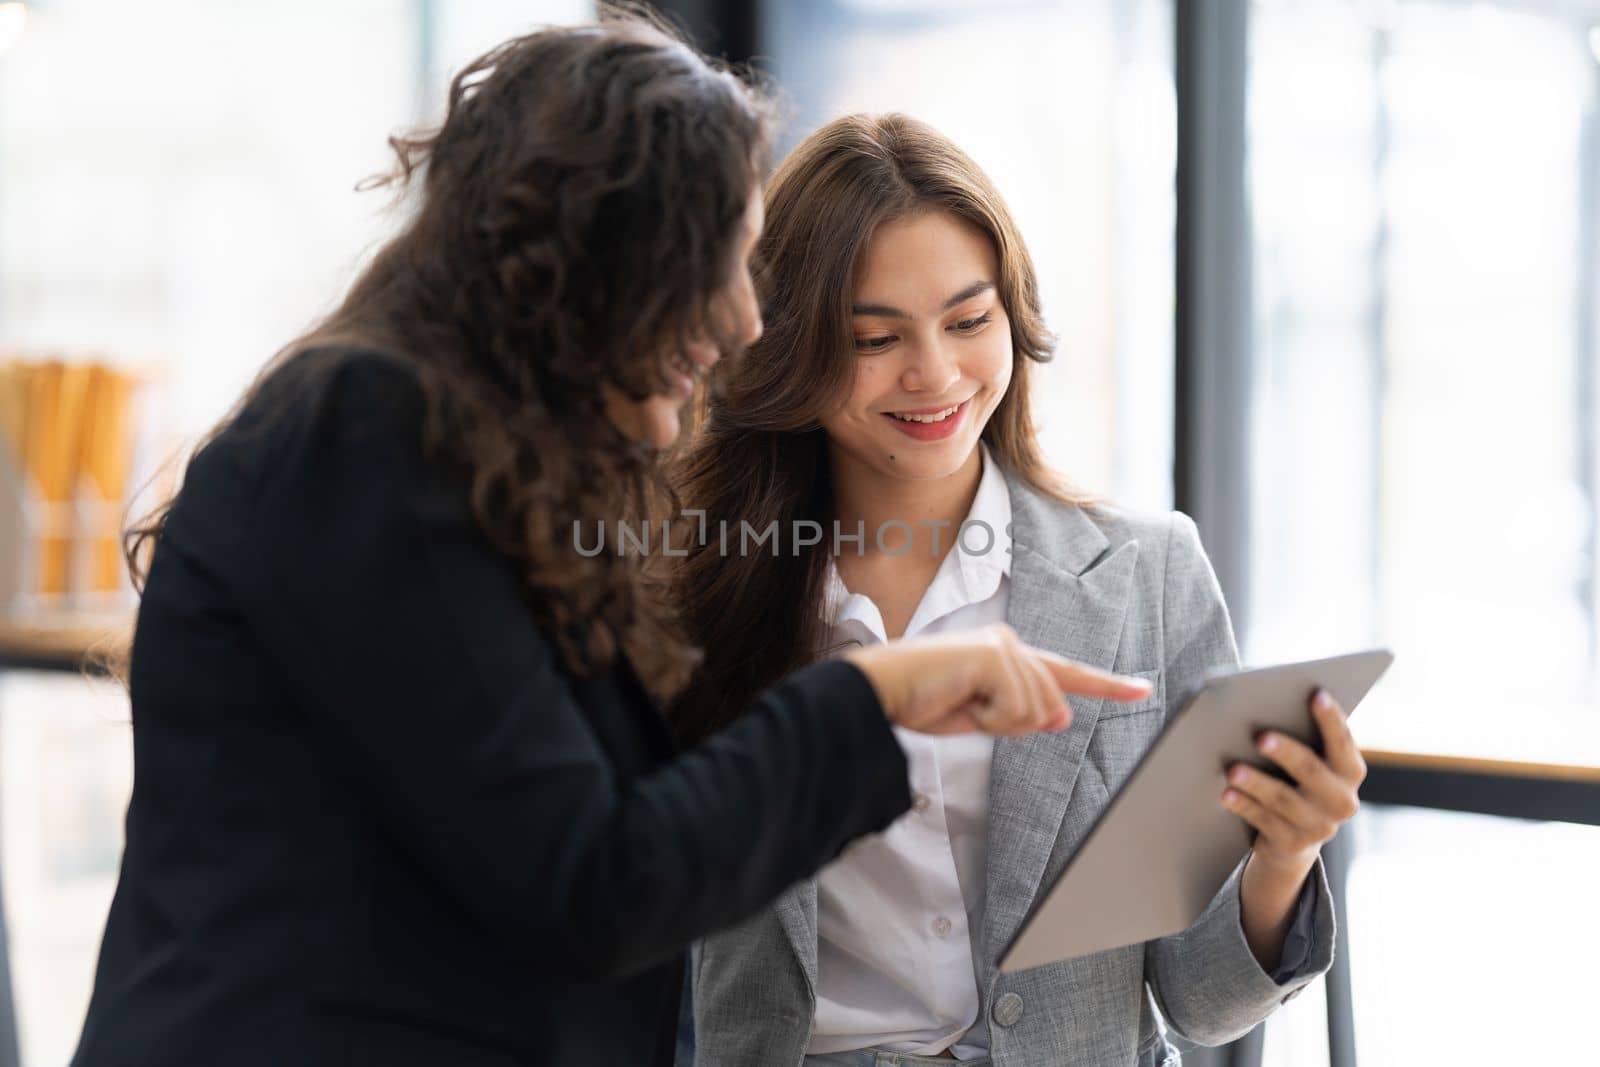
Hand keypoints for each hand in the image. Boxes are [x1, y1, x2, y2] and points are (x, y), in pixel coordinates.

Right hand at [844, 623, 1153, 737]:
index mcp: (1008, 653)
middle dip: (1014, 723)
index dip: (1107, 684)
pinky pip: (1016, 709)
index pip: (1066, 672)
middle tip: (967, 711)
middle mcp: (1011, 642)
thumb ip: (1022, 714)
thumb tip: (1062, 717)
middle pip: (1051, 704)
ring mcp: (1005, 646)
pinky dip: (989, 718)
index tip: (1142, 689)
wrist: (881, 690)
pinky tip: (961, 699)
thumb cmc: (921, 701)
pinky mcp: (995, 656)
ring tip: (960, 703)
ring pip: (1037, 709)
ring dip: (998, 721)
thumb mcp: (981, 716)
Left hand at [1222, 689, 1366, 879]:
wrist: (1292, 839)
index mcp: (1350, 771)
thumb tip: (1266, 703)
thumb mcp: (1308, 762)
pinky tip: (1226, 793)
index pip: (1343, 741)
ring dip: (1256, 782)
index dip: (1331, 718)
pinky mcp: (1293, 844)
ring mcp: (1319, 826)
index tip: (1315, 694)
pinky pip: (1264, 821)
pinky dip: (1243, 805)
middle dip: (1286, 752)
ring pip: (1283, 799)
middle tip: (1260, 736)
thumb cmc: (1296, 781)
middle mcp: (1342, 801)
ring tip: (1232, 768)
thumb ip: (1303, 737)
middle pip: (1312, 771)